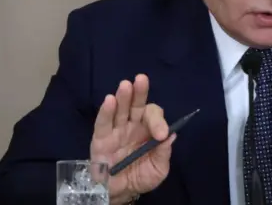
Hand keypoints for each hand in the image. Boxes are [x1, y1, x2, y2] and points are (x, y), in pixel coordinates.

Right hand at [90, 74, 175, 204]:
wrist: (120, 192)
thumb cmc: (141, 177)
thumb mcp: (158, 169)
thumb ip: (163, 154)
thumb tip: (170, 136)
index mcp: (149, 130)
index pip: (153, 117)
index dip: (158, 121)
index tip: (160, 134)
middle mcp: (133, 125)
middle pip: (137, 105)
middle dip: (140, 92)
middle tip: (142, 80)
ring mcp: (116, 130)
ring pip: (120, 110)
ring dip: (123, 96)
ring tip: (126, 85)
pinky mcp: (101, 138)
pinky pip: (103, 123)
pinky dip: (106, 111)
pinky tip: (110, 100)